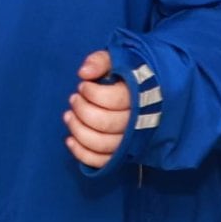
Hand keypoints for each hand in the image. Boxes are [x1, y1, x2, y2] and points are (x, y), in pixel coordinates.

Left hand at [64, 49, 133, 168]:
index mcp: (142, 97)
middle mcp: (140, 123)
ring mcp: (133, 142)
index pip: (114, 100)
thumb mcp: (119, 60)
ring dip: (78, 131)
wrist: (151, 95)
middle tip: (74, 98)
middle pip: (106, 123)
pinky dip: (82, 154)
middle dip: (82, 110)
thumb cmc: (131, 76)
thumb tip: (84, 72)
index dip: (92, 93)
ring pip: (103, 144)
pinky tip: (70, 140)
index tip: (83, 86)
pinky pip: (103, 161)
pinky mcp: (124, 155)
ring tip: (68, 115)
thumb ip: (101, 61)